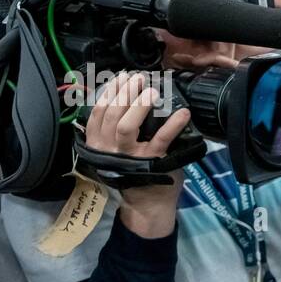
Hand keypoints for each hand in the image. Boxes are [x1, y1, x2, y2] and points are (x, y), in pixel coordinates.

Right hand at [85, 71, 190, 238]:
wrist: (147, 204)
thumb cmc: (133, 171)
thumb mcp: (114, 150)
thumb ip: (112, 129)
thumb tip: (124, 96)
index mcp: (97, 143)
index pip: (97, 112)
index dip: (109, 91)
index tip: (120, 76)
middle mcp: (108, 150)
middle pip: (111, 114)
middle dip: (124, 92)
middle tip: (138, 77)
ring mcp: (129, 156)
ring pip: (127, 126)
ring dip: (139, 105)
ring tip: (152, 91)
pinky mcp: (152, 162)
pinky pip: (161, 140)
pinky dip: (173, 124)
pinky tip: (183, 113)